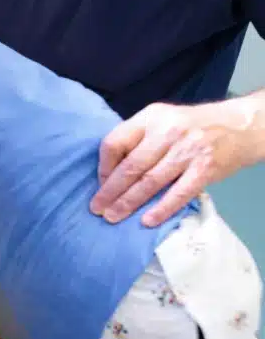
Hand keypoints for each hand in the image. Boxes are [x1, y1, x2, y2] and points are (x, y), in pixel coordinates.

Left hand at [90, 98, 261, 226]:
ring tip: (113, 216)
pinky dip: (161, 209)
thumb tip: (109, 172)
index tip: (100, 184)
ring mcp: (188, 150)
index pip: (115, 142)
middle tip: (96, 209)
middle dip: (110, 191)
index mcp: (150, 118)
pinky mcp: (205, 168)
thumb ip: (137, 139)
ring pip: (150, 181)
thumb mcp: (161, 120)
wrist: (240, 125)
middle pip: (131, 166)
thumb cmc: (191, 126)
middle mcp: (167, 131)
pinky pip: (179, 193)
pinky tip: (146, 220)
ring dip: (128, 202)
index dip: (104, 167)